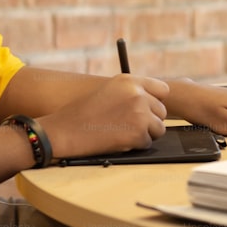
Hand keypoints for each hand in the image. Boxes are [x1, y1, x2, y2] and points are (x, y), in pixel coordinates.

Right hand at [37, 74, 168, 158]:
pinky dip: (135, 146)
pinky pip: (147, 143)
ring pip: (158, 128)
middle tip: (127, 125)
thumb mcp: (108, 91)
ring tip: (121, 132)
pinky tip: (117, 140)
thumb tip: (153, 103)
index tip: (147, 109)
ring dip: (144, 134)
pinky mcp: (138, 133)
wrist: (64, 131)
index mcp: (129, 80)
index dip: (155, 101)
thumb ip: (130, 93)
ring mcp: (140, 113)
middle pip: (161, 111)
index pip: (162, 89)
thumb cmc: (82, 113)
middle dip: (149, 120)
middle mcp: (138, 93)